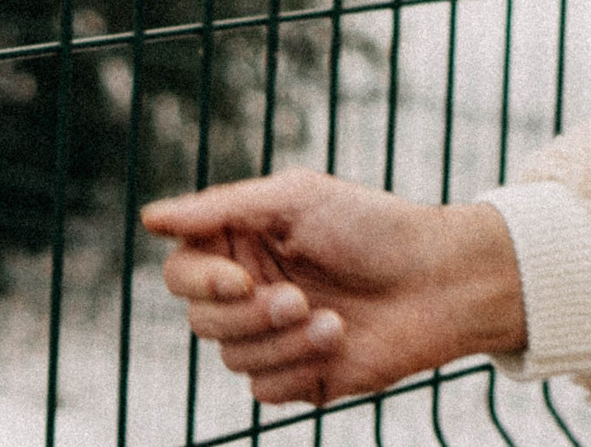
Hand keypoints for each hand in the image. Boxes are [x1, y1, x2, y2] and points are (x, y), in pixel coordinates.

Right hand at [141, 169, 526, 405]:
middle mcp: (250, 291)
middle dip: (249, 315)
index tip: (243, 277)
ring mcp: (273, 337)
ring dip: (283, 343)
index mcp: (242, 244)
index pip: (181, 272)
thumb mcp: (296, 199)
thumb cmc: (373, 227)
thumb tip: (149, 217)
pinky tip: (339, 343)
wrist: (440, 281)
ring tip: (334, 321)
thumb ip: (220, 209)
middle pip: (200, 321)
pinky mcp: (299, 378)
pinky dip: (298, 369)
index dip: (201, 281)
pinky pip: (264, 392)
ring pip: (232, 359)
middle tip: (301, 299)